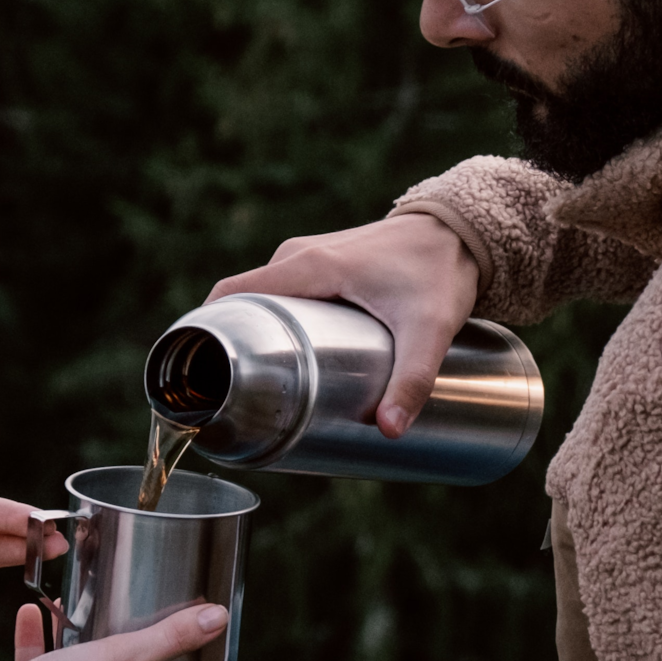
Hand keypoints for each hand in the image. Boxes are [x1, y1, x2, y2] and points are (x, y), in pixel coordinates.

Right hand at [208, 216, 480, 436]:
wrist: (464, 230)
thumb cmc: (440, 272)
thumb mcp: (428, 330)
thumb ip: (412, 380)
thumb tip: (390, 430)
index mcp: (306, 266)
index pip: (231, 294)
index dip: (205, 329)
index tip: (197, 371)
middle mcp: (299, 257)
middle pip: (243, 303)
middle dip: (231, 344)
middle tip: (233, 395)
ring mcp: (311, 258)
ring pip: (263, 300)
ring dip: (254, 335)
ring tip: (256, 384)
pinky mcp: (326, 265)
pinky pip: (283, 293)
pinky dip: (273, 321)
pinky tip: (281, 354)